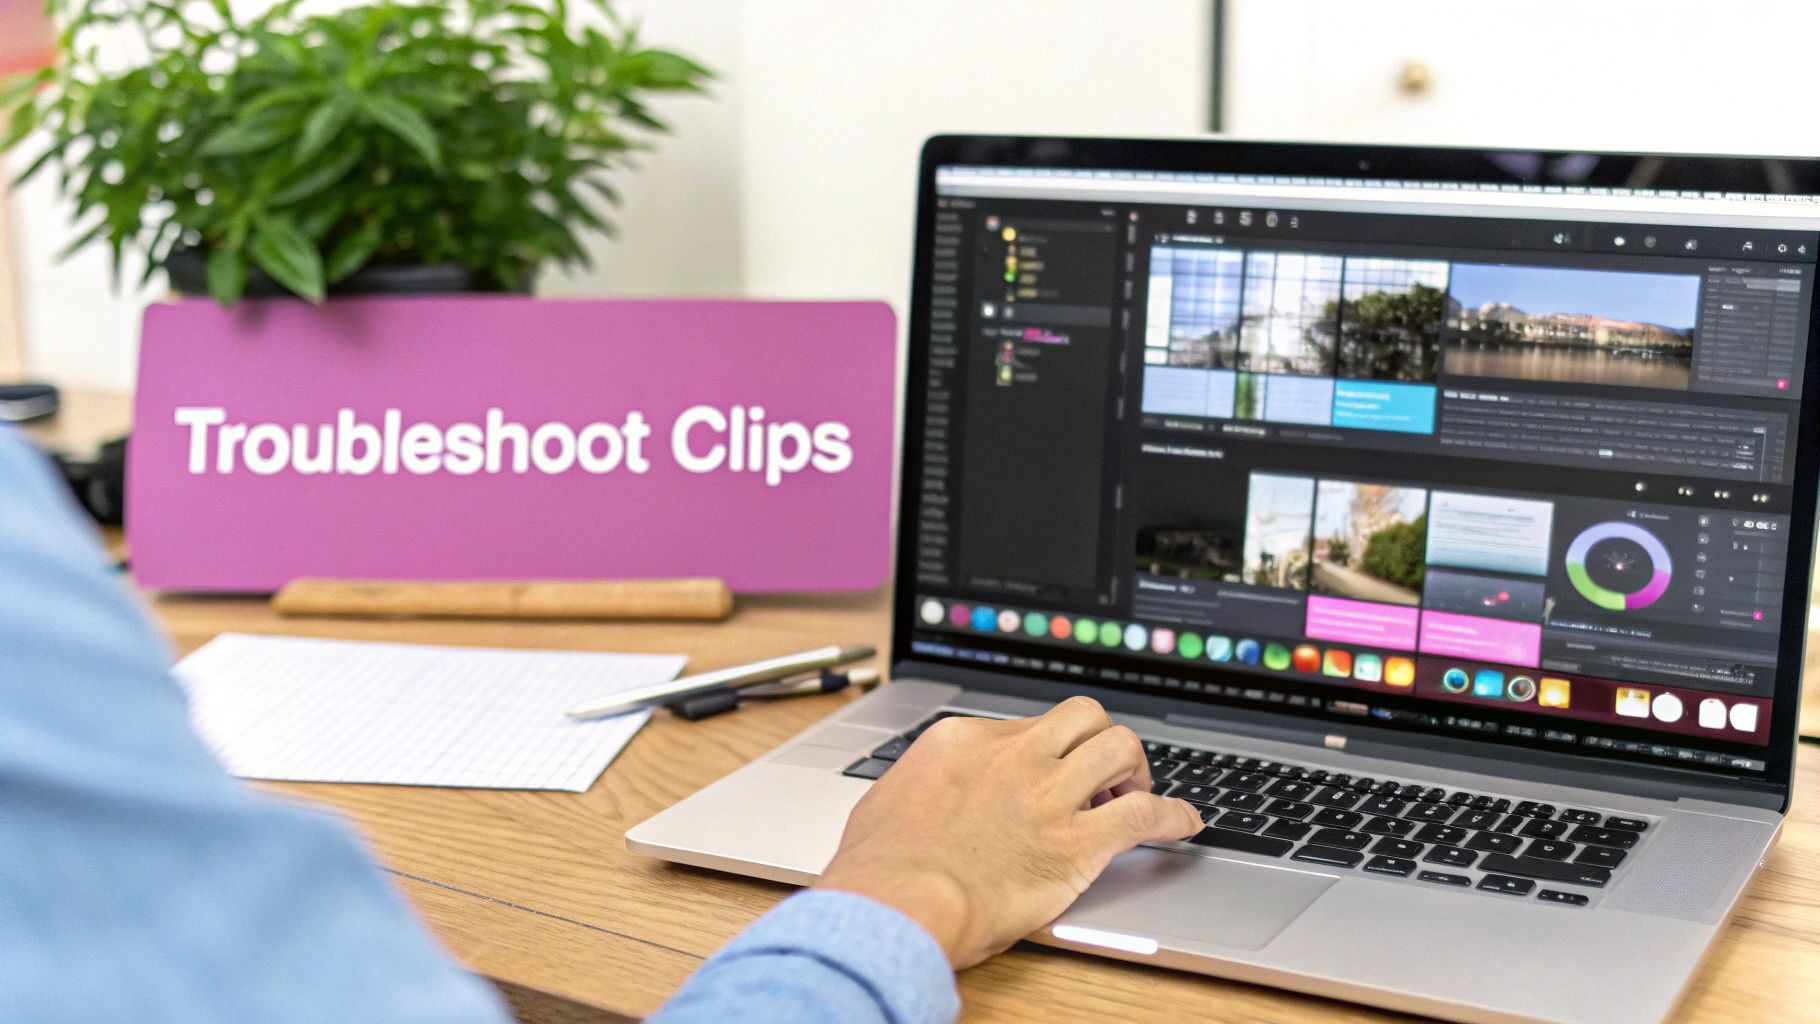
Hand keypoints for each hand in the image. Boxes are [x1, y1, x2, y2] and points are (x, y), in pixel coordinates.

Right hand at [812, 696, 1201, 968]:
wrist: (897, 902)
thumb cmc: (880, 867)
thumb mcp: (888, 800)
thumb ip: (922, 787)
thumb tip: (925, 796)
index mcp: (965, 740)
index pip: (1027, 725)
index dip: (1047, 751)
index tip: (1052, 772)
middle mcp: (1014, 755)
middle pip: (1083, 716)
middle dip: (1100, 741)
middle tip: (1103, 776)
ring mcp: (1049, 794)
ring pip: (1120, 747)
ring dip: (1136, 769)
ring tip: (1136, 793)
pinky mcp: (1078, 842)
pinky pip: (1145, 813)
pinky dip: (1173, 815)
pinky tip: (1184, 823)